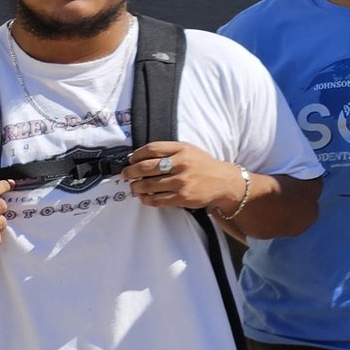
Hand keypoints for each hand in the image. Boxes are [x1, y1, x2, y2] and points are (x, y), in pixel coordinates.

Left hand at [127, 142, 242, 214]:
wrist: (224, 182)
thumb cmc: (203, 165)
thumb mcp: (190, 151)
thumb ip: (169, 152)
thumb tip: (140, 158)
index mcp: (182, 149)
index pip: (152, 149)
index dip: (137, 155)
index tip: (131, 160)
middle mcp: (181, 164)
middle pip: (146, 167)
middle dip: (131, 171)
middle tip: (126, 174)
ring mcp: (182, 181)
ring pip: (149, 185)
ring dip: (136, 187)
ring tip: (134, 187)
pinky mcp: (182, 197)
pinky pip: (157, 200)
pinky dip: (147, 199)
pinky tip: (145, 197)